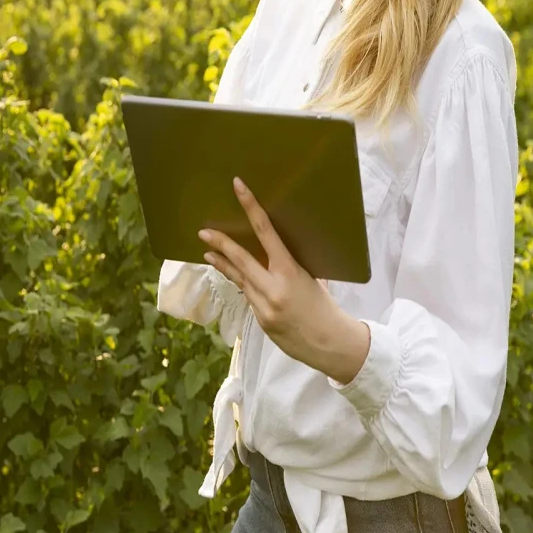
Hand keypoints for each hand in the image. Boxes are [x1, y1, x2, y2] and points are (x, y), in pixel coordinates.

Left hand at [199, 177, 370, 383]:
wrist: (329, 343)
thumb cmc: (325, 306)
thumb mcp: (311, 278)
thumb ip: (289, 266)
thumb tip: (273, 251)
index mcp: (290, 271)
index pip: (266, 232)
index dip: (251, 208)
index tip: (238, 188)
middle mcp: (273, 287)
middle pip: (240, 259)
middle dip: (220, 244)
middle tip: (203, 231)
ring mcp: (263, 306)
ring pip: (239, 279)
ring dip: (223, 265)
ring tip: (208, 253)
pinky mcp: (259, 321)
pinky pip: (248, 297)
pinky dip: (244, 286)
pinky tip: (238, 279)